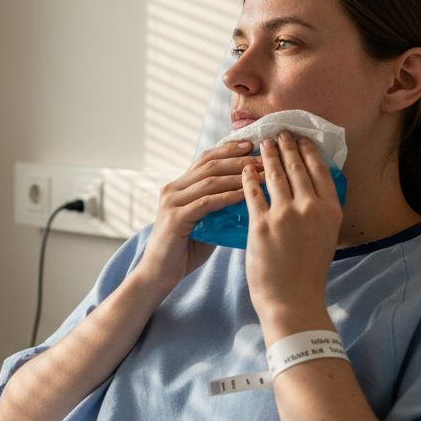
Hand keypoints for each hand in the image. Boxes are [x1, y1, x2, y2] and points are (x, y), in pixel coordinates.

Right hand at [133, 140, 255, 298]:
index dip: (229, 150)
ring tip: (261, 175)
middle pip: (209, 165)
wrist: (157, 275)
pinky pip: (206, 202)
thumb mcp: (203, 223)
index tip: (251, 145)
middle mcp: (172, 190)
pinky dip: (228, 196)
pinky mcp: (175, 218)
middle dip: (238, 159)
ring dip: (238, 176)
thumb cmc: (183, 252)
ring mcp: (171, 203)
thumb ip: (218, 208)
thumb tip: (249, 198)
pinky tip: (245, 195)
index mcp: (178, 187)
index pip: (205, 159)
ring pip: (209, 180)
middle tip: (263, 158)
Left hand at [241, 131, 341, 330]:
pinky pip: (253, 192)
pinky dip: (248, 178)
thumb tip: (311, 190)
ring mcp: (285, 215)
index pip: (320, 170)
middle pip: (297, 167)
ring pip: (275, 175)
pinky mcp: (261, 224)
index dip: (308, 151)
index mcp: (330, 211)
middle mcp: (310, 208)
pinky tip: (244, 169)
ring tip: (261, 144)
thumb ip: (319, 212)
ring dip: (267, 155)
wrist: (291, 299)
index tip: (301, 138)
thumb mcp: (325, 237)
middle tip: (278, 133)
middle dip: (286, 146)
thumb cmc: (308, 272)